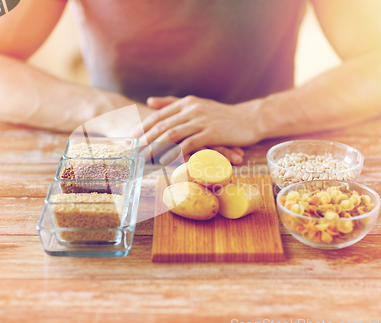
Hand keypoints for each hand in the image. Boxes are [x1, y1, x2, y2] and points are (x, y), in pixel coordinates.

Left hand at [134, 95, 262, 163]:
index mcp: (186, 103)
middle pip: (161, 126)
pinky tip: (165, 162)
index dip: (142, 130)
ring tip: (144, 161)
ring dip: (156, 149)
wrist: (250, 118)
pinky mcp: (212, 132)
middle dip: (144, 141)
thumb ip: (173, 103)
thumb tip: (150, 102)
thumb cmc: (223, 115)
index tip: (130, 143)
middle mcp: (191, 109)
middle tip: (132, 155)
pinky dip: (176, 153)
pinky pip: (190, 144)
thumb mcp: (197, 104)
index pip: (157, 116)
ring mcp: (202, 120)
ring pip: (172, 135)